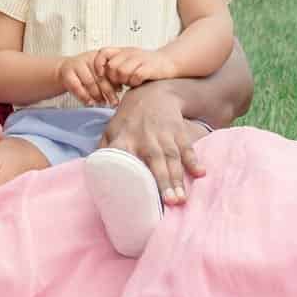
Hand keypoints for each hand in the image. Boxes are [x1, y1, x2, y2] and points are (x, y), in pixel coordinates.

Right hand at [57, 50, 119, 106]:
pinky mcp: (67, 72)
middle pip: (101, 76)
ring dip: (97, 95)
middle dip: (109, 91)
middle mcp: (88, 58)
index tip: (120, 90)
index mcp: (98, 56)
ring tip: (102, 103)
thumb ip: (109, 77)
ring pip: (90, 82)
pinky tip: (90, 103)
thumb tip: (120, 88)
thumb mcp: (98, 71)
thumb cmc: (86, 73)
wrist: (64, 70)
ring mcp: (77, 64)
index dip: (115, 80)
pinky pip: (77, 87)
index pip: (110, 68)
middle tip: (114, 102)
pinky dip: (85, 97)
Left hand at [99, 81, 209, 205]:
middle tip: (169, 203)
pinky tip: (200, 173)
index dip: (124, 171)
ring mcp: (163, 134)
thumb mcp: (111, 130)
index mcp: (124, 139)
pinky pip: (187, 148)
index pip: (121, 155)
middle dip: (162, 182)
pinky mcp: (178, 131)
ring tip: (182, 199)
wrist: (153, 92)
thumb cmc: (128, 118)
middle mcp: (144, 137)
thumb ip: (103, 151)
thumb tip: (95, 176)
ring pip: (172, 158)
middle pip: (154, 161)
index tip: (130, 193)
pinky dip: (194, 160)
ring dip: (177, 178)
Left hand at [101, 47, 178, 88]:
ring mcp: (140, 59)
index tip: (101, 75)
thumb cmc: (147, 64)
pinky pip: (136, 76)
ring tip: (131, 82)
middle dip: (114, 78)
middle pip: (111, 66)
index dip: (98, 64)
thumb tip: (101, 79)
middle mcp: (130, 53)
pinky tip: (139, 82)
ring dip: (125, 81)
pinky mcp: (149, 67)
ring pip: (122, 72)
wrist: (169, 61)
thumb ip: (116, 66)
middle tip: (121, 83)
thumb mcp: (129, 61)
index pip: (103, 52)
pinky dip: (135, 82)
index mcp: (123, 50)